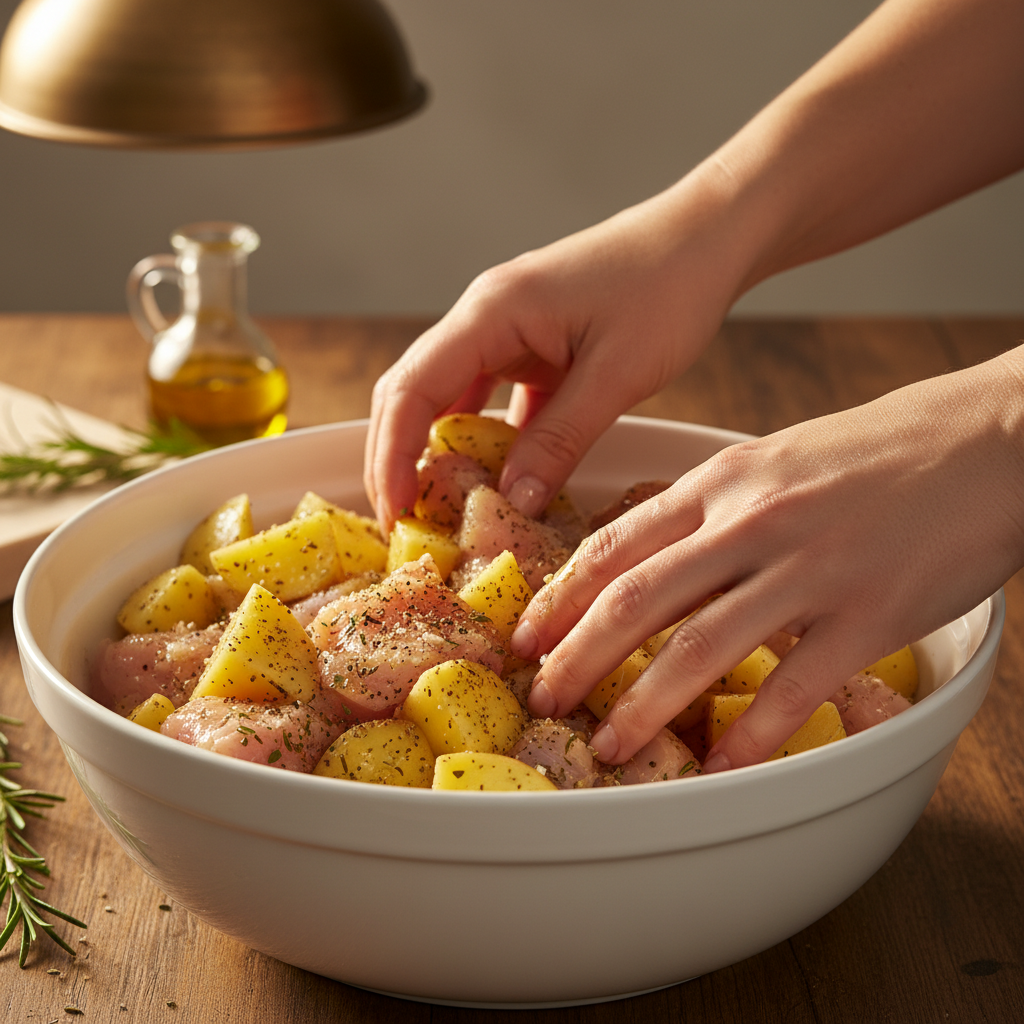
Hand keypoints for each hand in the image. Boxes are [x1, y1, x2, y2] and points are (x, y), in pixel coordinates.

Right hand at [363, 171, 746, 529]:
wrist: (705, 240)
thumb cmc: (668, 288)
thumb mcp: (616, 374)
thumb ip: (561, 440)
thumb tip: (512, 502)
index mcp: (492, 312)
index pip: (413, 389)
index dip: (392, 455)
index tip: (395, 512)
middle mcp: (484, 319)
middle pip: (413, 393)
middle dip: (397, 459)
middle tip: (402, 525)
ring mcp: (505, 333)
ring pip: (446, 399)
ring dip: (435, 453)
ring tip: (433, 512)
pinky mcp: (531, 348)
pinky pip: (489, 401)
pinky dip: (482, 442)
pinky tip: (489, 480)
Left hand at [514, 347, 1023, 770]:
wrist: (990, 436)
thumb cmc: (880, 448)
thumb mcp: (775, 456)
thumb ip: (713, 503)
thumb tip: (654, 546)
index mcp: (723, 481)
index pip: (616, 545)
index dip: (560, 596)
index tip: (526, 635)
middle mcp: (751, 522)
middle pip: (636, 599)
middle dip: (576, 656)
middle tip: (541, 697)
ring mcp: (809, 568)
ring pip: (700, 647)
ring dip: (644, 706)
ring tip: (608, 745)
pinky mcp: (869, 613)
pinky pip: (793, 684)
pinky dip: (748, 732)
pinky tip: (716, 765)